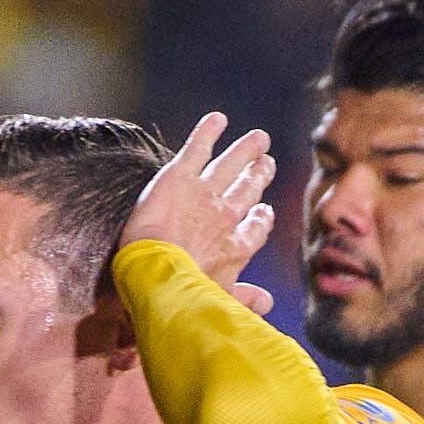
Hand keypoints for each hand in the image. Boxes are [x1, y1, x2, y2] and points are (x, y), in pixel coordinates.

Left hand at [119, 112, 277, 302]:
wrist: (156, 276)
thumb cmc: (186, 298)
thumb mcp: (221, 303)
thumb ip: (244, 300)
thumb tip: (267, 304)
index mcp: (236, 247)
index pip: (256, 225)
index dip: (261, 216)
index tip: (263, 210)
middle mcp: (225, 216)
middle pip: (248, 189)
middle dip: (258, 174)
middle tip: (265, 161)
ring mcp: (203, 193)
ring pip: (231, 165)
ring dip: (245, 149)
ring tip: (257, 137)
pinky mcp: (178, 177)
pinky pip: (197, 149)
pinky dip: (208, 131)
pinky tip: (217, 118)